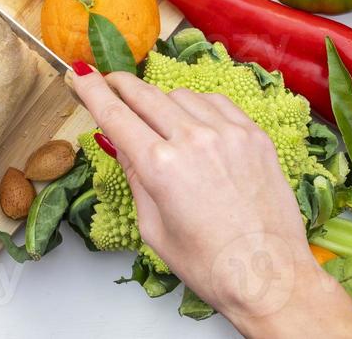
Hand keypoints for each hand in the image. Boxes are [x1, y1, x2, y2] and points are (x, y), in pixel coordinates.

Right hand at [69, 65, 351, 338]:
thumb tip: (117, 141)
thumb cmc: (210, 265)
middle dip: (122, 86)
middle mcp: (193, 140)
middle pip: (145, 95)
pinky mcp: (253, 135)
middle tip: (110, 82)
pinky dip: (197, 105)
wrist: (270, 277)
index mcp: (160, 167)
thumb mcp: (154, 228)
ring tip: (158, 118)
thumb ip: (135, 177)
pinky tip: (194, 120)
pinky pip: (216, 102)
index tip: (81, 75)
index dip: (92, 90)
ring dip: (161, 101)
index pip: (115, 114)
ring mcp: (227, 133)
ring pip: (180, 96)